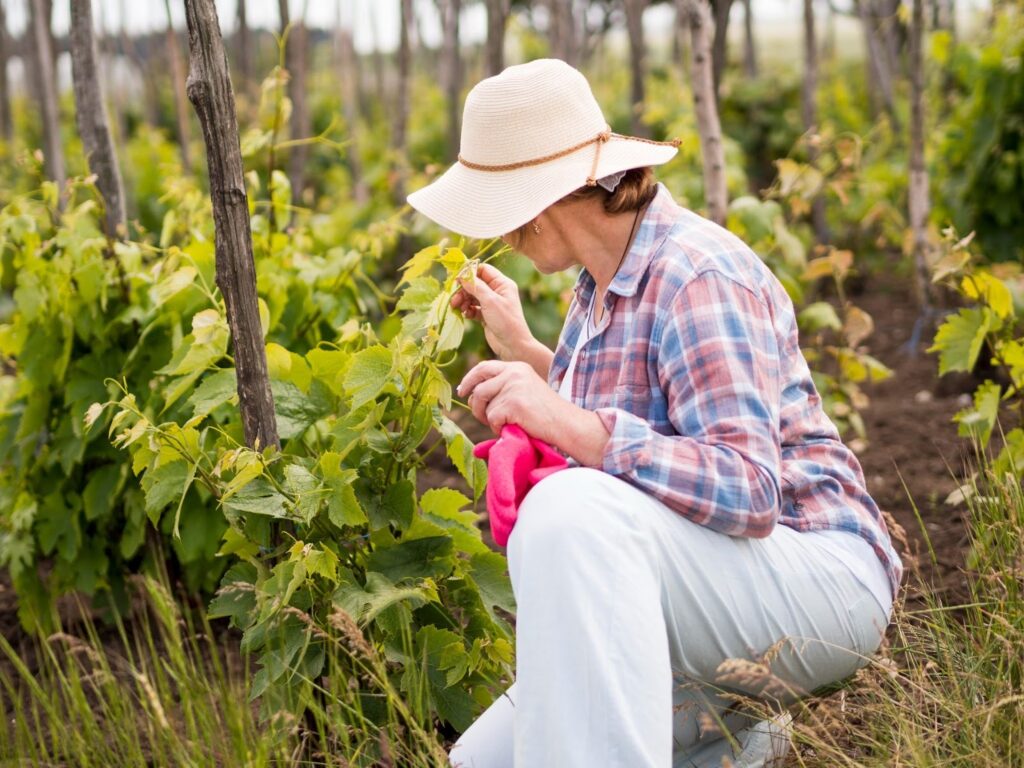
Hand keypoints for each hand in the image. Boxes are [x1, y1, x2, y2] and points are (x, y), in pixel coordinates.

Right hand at [451, 264, 534, 362]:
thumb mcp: (490, 301)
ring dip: (463, 300)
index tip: (457, 279)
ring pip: (472, 296)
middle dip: (463, 290)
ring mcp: (492, 304)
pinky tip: (466, 315)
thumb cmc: (506, 321)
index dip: (469, 273)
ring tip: (457, 308)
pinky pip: (473, 308)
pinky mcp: (486, 315)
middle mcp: (497, 292)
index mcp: (502, 284)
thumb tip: (462, 275)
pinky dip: (468, 310)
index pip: (483, 270)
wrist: (513, 346)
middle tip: (454, 299)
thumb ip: (476, 286)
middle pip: (475, 284)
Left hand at [458, 361, 610, 465]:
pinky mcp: (513, 403)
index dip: (470, 379)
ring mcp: (513, 387)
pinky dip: (498, 428)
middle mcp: (514, 373)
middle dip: (475, 405)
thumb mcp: (524, 390)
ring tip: (504, 424)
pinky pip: (492, 418)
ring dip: (489, 419)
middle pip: (479, 388)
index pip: (483, 368)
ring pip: (484, 405)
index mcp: (517, 367)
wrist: (566, 424)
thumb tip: (471, 394)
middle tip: (482, 417)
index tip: (463, 391)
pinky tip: (513, 428)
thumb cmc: (545, 413)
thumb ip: (503, 386)